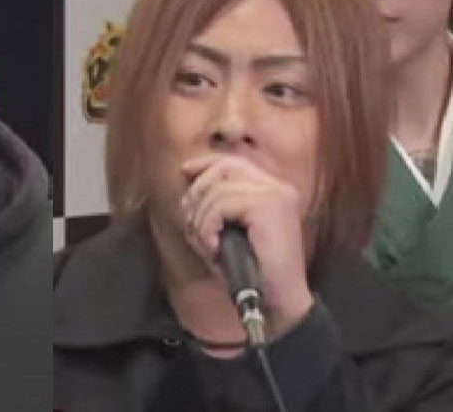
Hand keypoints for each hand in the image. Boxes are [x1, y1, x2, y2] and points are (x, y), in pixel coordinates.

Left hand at [181, 154, 313, 339]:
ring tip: (206, 244)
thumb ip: (214, 209)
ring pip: (218, 190)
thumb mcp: (228, 234)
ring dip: (201, 219)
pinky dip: (208, 226)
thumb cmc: (252, 273)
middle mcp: (278, 187)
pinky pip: (221, 205)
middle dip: (198, 192)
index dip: (206, 164)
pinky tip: (213, 247)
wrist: (280, 302)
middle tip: (191, 222)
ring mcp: (276, 195)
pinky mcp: (269, 207)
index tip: (184, 171)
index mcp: (272, 191)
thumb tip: (188, 188)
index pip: (234, 162)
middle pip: (224, 168)